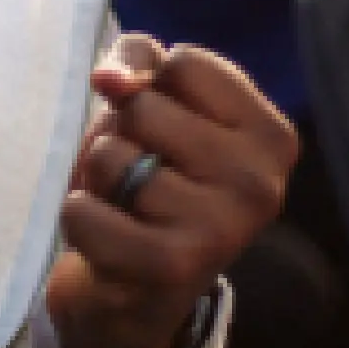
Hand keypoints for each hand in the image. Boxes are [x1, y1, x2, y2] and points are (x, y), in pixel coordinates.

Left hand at [47, 34, 298, 347]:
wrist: (135, 287)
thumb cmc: (147, 174)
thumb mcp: (150, 100)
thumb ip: (135, 60)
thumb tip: (111, 79)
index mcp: (270, 134)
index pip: (184, 61)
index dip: (150, 85)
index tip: (165, 127)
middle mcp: (261, 183)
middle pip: (142, 105)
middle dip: (122, 134)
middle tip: (141, 175)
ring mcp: (224, 229)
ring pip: (110, 155)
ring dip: (99, 178)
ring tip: (127, 207)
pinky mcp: (175, 268)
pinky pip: (84, 211)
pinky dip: (78, 216)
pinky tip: (108, 236)